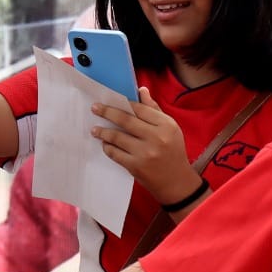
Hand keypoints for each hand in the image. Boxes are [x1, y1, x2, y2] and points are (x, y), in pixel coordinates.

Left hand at [90, 88, 203, 206]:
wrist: (176, 181)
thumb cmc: (173, 152)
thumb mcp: (170, 129)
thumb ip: (154, 110)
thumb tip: (141, 90)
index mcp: (166, 125)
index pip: (140, 109)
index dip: (123, 103)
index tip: (111, 99)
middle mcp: (156, 137)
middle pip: (126, 120)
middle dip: (107, 112)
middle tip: (95, 108)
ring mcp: (145, 153)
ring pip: (117, 137)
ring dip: (103, 132)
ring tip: (95, 129)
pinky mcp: (135, 166)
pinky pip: (115, 153)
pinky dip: (108, 147)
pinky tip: (105, 144)